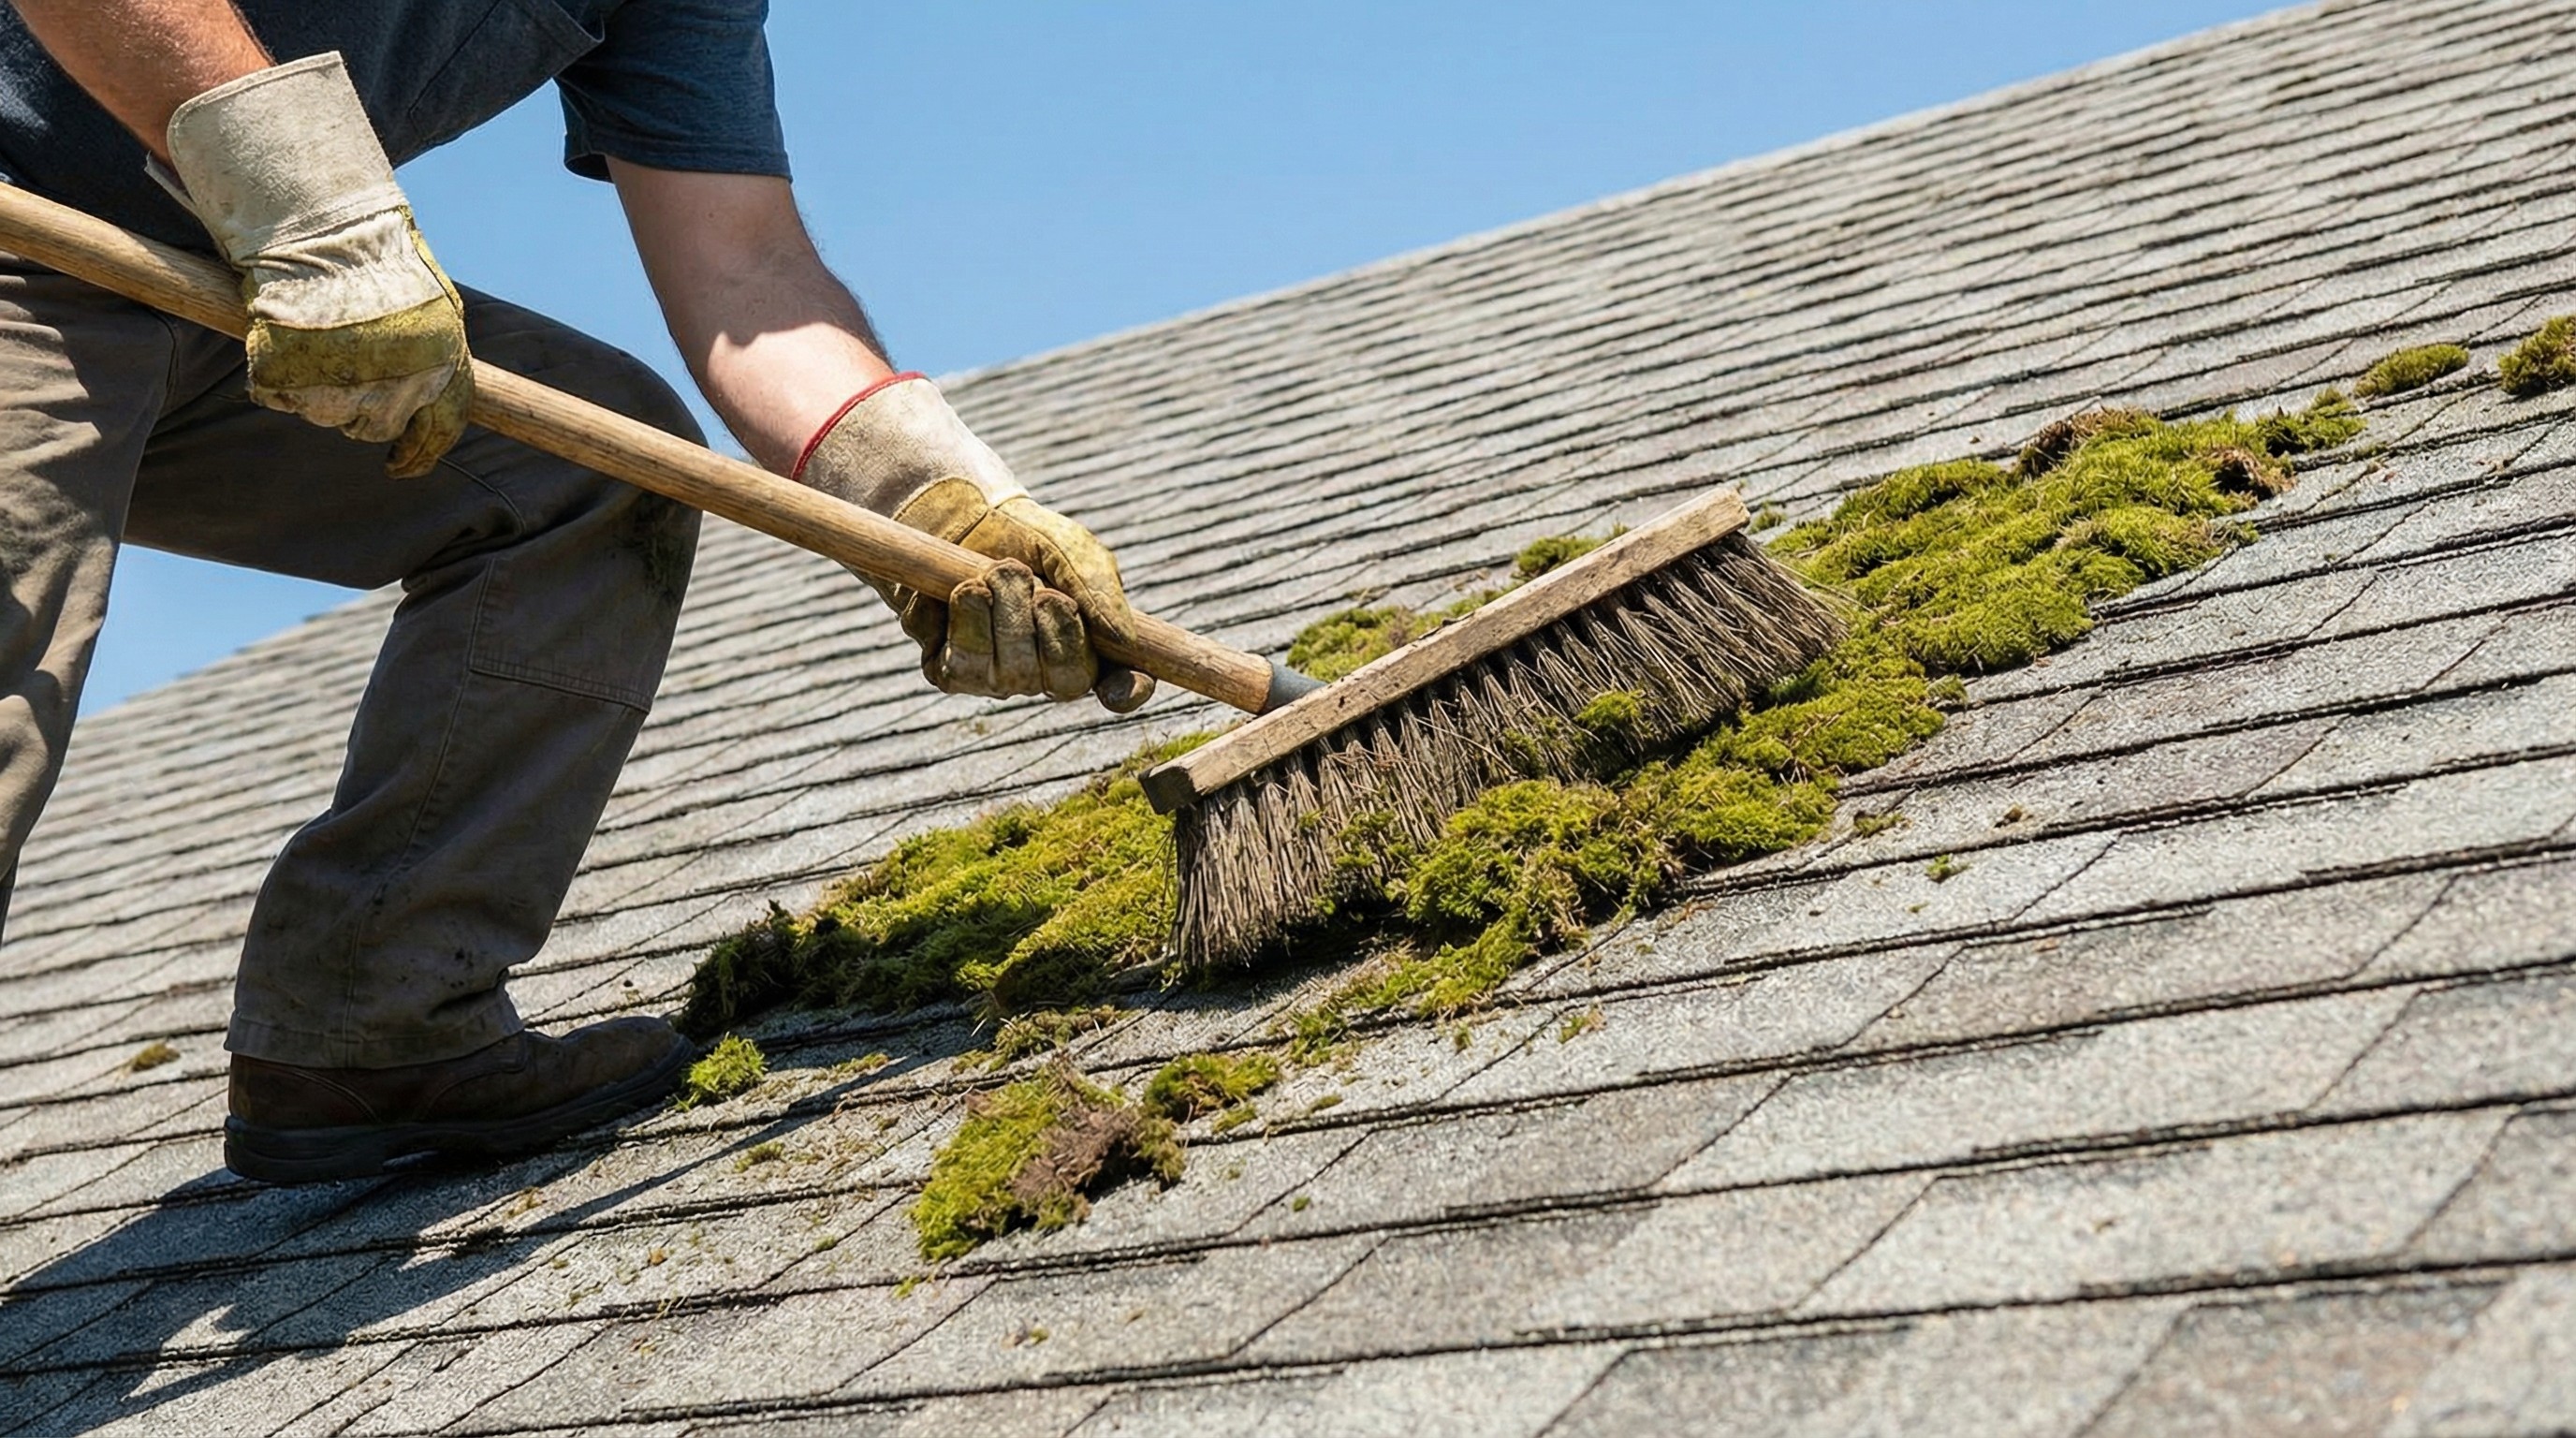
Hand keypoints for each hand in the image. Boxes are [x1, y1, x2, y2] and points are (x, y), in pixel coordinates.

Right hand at [164, 52, 470, 477]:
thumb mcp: (434, 303)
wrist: (318, 222)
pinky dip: (274, 377)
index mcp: (441, 361)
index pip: (439, 429)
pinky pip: (277, 396)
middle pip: (374, 427)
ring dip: (317, 391)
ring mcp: (339, 379)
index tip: (403, 466)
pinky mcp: (284, 371)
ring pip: (325, 415)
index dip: (420, 452)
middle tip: (343, 369)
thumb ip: (440, 355)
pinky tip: (280, 340)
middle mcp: (397, 380)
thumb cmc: (378, 257)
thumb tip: (438, 404)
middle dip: (359, 408)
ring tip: (314, 341)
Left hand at [796, 374, 1151, 711]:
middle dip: (1046, 616)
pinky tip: (959, 590)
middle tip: (1023, 574)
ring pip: (1009, 671)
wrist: (955, 518)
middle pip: (1063, 677)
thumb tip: (1124, 637)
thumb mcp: (1071, 549)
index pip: (1122, 688)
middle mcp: (1046, 674)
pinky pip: (960, 664)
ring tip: (990, 572)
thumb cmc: (1023, 537)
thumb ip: (1098, 588)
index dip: (1128, 690)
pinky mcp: (949, 673)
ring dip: (999, 609)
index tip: (1123, 684)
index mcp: (1089, 647)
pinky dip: (962, 617)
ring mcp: (997, 679)